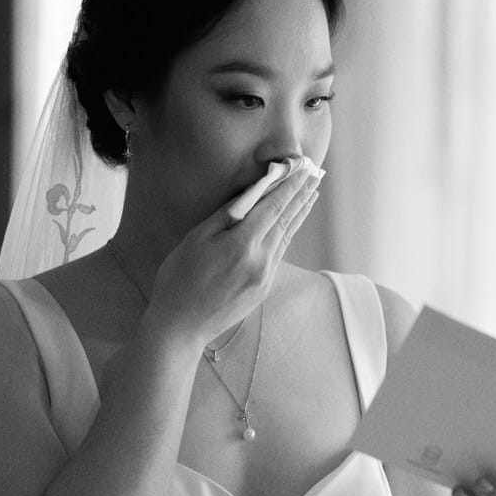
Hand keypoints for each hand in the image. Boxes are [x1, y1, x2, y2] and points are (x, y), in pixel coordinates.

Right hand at [146, 169, 319, 344]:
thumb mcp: (196, 239)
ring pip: (286, 238)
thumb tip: (249, 196)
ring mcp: (266, 277)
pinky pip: (279, 254)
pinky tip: (290, 225)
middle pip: (286, 220)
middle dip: (301, 195)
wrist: (181, 326)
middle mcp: (261, 261)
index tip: (302, 169)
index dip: (289, 186)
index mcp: (243, 244)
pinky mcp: (264, 289)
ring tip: (310, 195)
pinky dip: (287, 234)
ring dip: (299, 214)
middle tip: (315, 176)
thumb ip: (226, 215)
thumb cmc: (179, 279)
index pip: (274, 207)